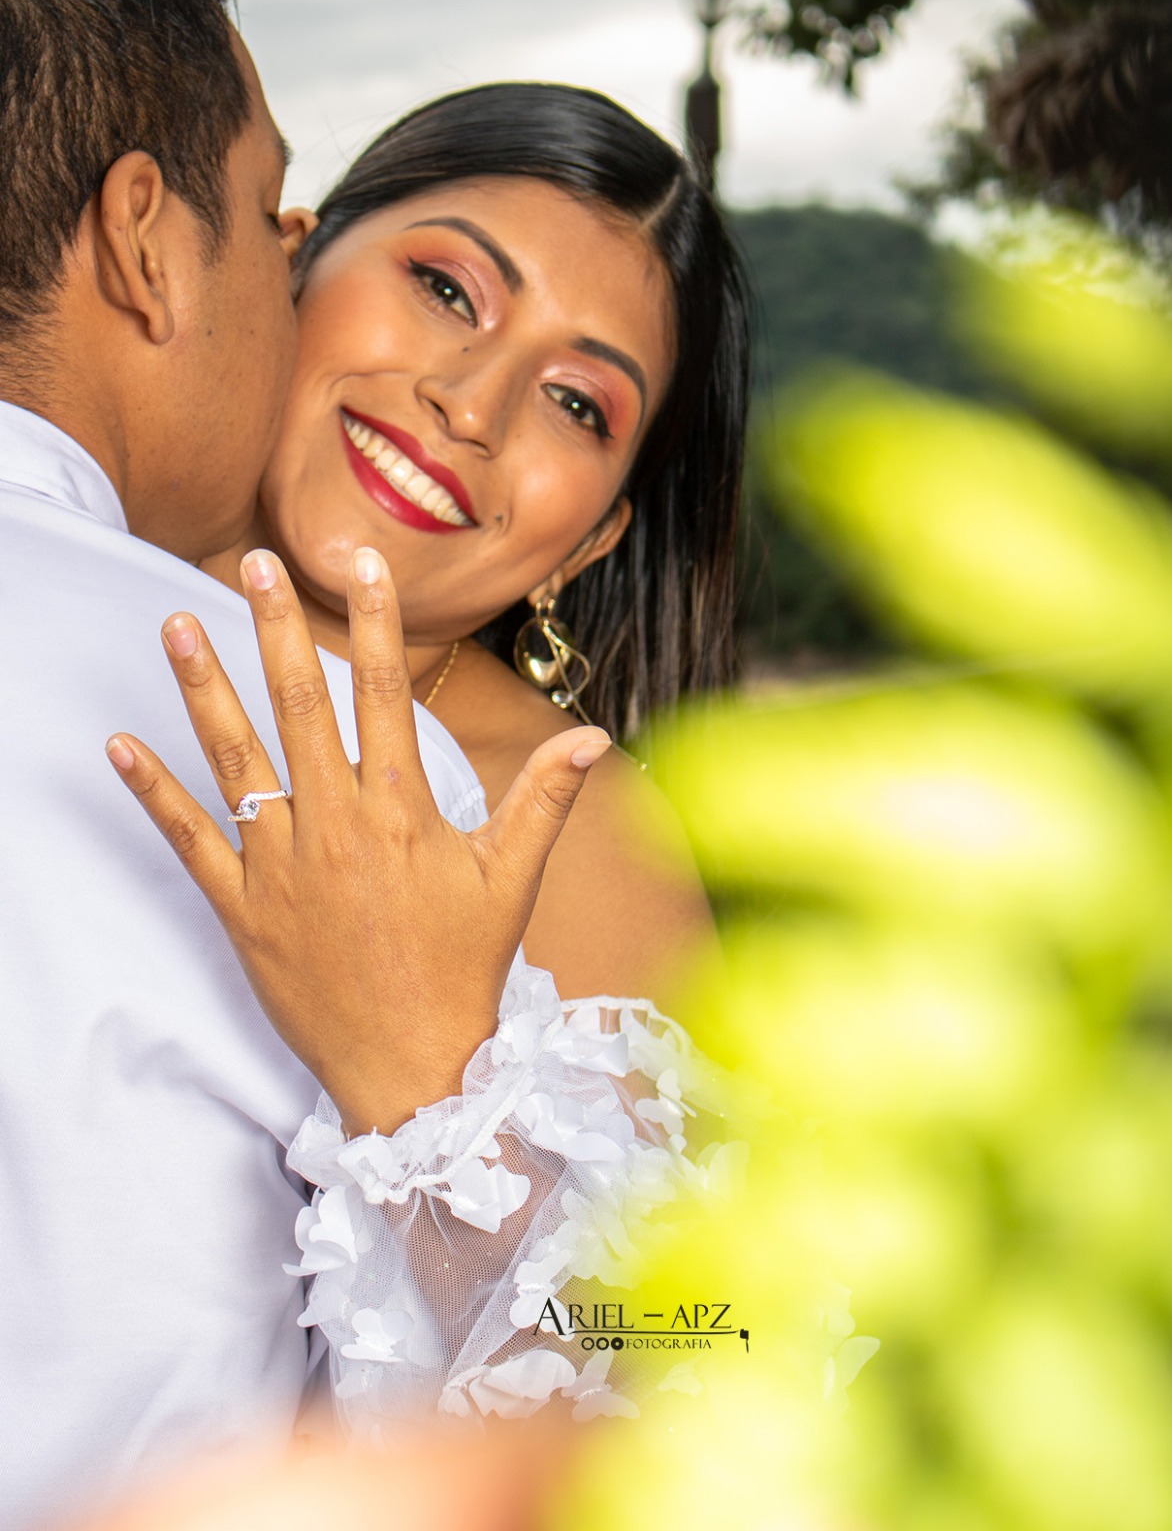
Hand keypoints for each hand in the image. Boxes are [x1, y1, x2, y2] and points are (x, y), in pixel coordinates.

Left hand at [105, 547, 609, 1133]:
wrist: (410, 1067)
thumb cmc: (463, 970)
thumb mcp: (510, 879)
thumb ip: (544, 797)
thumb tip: (594, 736)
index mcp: (400, 810)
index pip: (386, 693)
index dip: (374, 621)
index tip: (363, 562)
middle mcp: (335, 825)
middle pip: (299, 706)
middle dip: (276, 627)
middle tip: (254, 563)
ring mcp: (281, 864)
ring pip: (237, 758)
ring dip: (204, 687)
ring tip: (177, 624)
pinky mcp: (242, 908)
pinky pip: (190, 840)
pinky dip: (154, 792)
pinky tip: (120, 746)